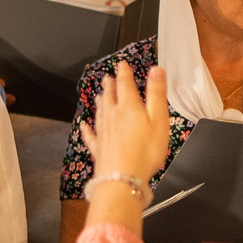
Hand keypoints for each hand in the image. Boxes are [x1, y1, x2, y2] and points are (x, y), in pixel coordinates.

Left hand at [84, 65, 172, 186]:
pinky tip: (83, 125)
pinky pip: (90, 135)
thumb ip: (157, 94)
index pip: (125, 84)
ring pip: (100, 112)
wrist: (122, 179)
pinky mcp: (99, 149)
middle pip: (110, 97)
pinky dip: (86, 129)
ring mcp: (103, 133)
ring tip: (99, 95)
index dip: (124, 73)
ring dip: (100, 102)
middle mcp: (113, 117)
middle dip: (110, 85)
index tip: (121, 64)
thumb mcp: (159, 120)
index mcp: (129, 107)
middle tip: (107, 77)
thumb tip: (156, 70)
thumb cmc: (145, 152)